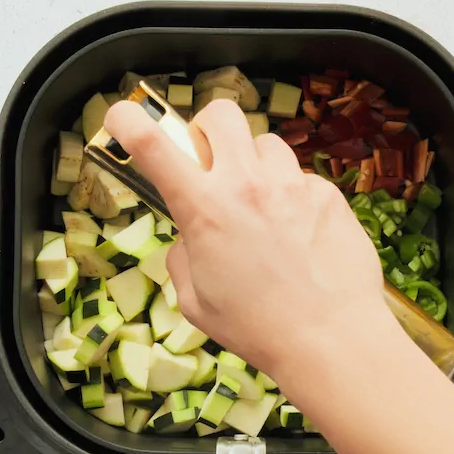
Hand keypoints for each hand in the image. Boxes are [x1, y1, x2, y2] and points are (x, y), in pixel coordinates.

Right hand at [103, 99, 389, 378]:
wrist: (330, 338)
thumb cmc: (257, 328)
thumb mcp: (195, 302)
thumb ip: (183, 258)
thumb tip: (189, 238)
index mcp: (204, 209)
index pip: (152, 143)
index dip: (128, 119)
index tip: (122, 116)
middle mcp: (247, 184)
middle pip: (220, 114)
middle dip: (209, 130)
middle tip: (212, 163)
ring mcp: (292, 184)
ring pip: (266, 144)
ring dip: (256, 166)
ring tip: (263, 206)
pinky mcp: (328, 194)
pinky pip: (302, 179)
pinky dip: (293, 197)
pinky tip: (299, 234)